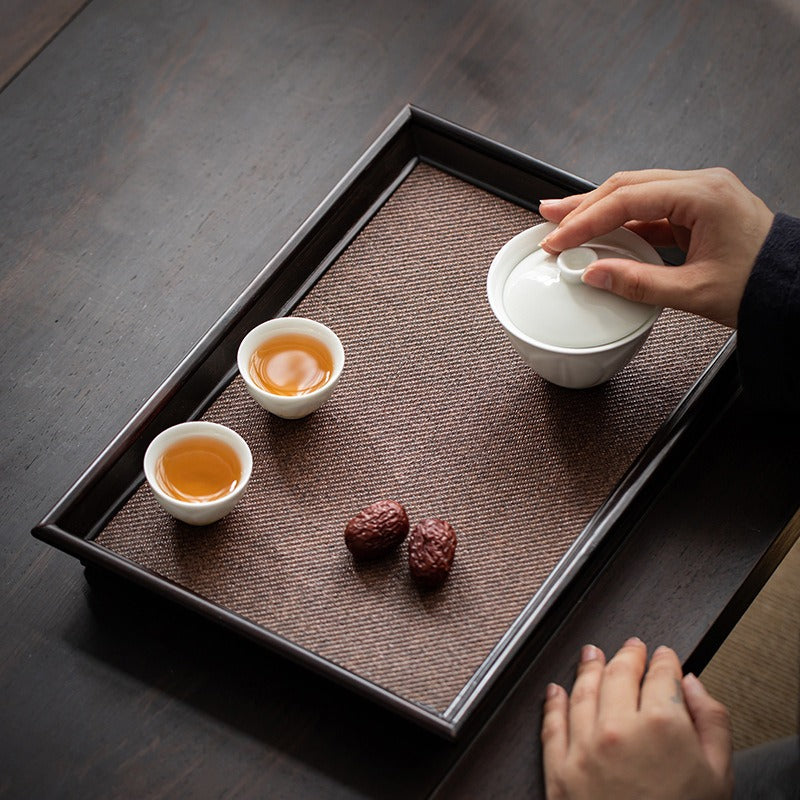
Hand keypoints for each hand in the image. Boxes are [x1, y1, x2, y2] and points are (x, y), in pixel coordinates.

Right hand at [538, 168, 773, 326]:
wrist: (794, 288)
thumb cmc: (760, 285)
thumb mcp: (694, 292)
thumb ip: (638, 284)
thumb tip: (594, 274)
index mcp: (704, 196)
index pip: (628, 200)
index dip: (586, 221)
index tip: (559, 239)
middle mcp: (702, 186)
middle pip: (627, 186)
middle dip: (584, 203)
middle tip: (550, 215)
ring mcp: (701, 195)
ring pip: (636, 193)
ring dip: (599, 208)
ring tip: (565, 219)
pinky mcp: (698, 210)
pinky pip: (652, 209)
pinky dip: (622, 221)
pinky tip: (600, 233)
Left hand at [541, 638, 732, 799]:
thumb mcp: (719, 776)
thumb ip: (712, 722)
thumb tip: (694, 685)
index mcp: (663, 724)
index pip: (661, 675)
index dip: (664, 660)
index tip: (663, 655)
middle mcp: (619, 727)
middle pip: (619, 674)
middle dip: (627, 656)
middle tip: (630, 646)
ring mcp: (585, 746)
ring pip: (583, 691)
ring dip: (588, 668)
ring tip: (591, 654)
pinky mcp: (559, 769)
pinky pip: (551, 724)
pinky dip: (552, 702)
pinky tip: (555, 689)